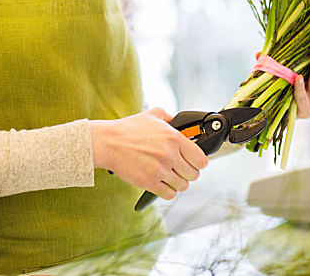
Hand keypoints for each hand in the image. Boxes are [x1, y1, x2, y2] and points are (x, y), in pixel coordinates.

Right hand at [90, 108, 208, 199]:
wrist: (108, 142)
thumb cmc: (128, 129)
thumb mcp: (153, 115)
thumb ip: (170, 118)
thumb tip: (179, 120)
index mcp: (175, 138)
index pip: (201, 159)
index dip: (199, 162)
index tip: (194, 162)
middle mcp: (170, 154)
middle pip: (194, 175)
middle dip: (189, 173)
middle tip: (181, 170)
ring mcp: (160, 169)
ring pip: (183, 186)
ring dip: (179, 183)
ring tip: (171, 177)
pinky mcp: (148, 182)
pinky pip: (169, 194)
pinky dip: (168, 191)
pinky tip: (163, 184)